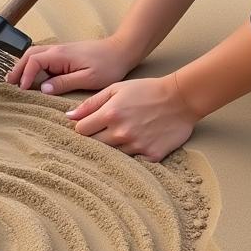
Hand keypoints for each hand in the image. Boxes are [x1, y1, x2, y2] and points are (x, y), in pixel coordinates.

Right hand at [5, 36, 138, 94]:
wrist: (122, 50)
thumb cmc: (108, 65)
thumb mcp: (88, 78)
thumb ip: (64, 83)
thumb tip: (44, 89)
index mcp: (60, 55)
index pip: (33, 62)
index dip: (25, 75)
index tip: (23, 89)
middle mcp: (57, 50)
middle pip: (29, 55)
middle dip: (17, 68)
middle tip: (9, 83)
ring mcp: (60, 50)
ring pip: (34, 54)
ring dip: (23, 65)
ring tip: (16, 79)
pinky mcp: (65, 54)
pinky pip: (43, 57)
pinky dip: (32, 64)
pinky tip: (33, 75)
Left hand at [64, 75, 198, 162]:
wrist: (181, 98)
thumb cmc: (147, 90)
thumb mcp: (116, 88)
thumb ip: (92, 103)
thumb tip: (69, 117)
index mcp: (110, 114)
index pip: (81, 131)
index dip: (83, 128)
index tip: (90, 126)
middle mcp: (121, 132)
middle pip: (94, 145)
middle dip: (95, 140)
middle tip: (105, 132)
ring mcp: (136, 146)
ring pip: (112, 155)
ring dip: (114, 148)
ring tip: (124, 136)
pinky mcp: (151, 156)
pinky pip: (134, 162)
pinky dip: (133, 155)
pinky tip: (138, 144)